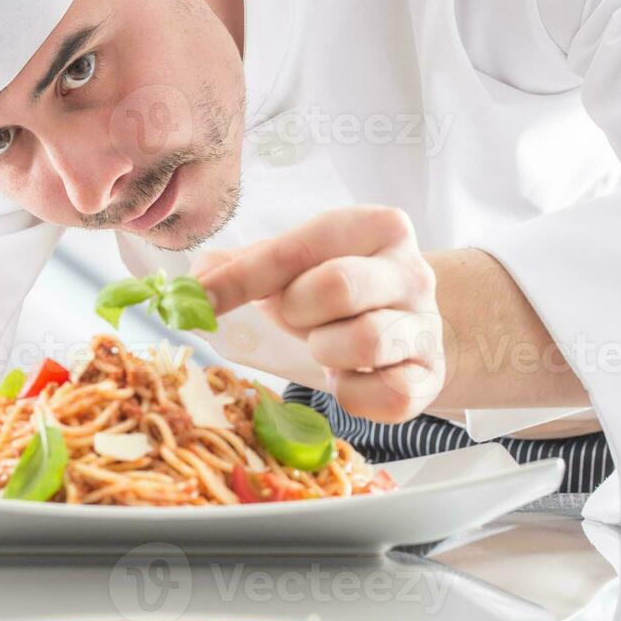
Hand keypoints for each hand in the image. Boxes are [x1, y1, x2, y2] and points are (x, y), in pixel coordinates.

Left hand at [193, 205, 447, 423]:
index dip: (239, 279)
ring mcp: (426, 324)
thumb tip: (189, 287)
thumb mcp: (293, 265)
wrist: (402, 324)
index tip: (200, 299)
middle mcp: (411, 270)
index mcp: (374, 226)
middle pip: (338, 286)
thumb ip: (238, 267)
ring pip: (367, 340)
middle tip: (293, 317)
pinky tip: (346, 377)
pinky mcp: (430, 376)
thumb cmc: (335, 290)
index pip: (296, 249)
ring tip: (323, 345)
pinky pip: (387, 394)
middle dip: (297, 309)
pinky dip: (354, 394)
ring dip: (326, 350)